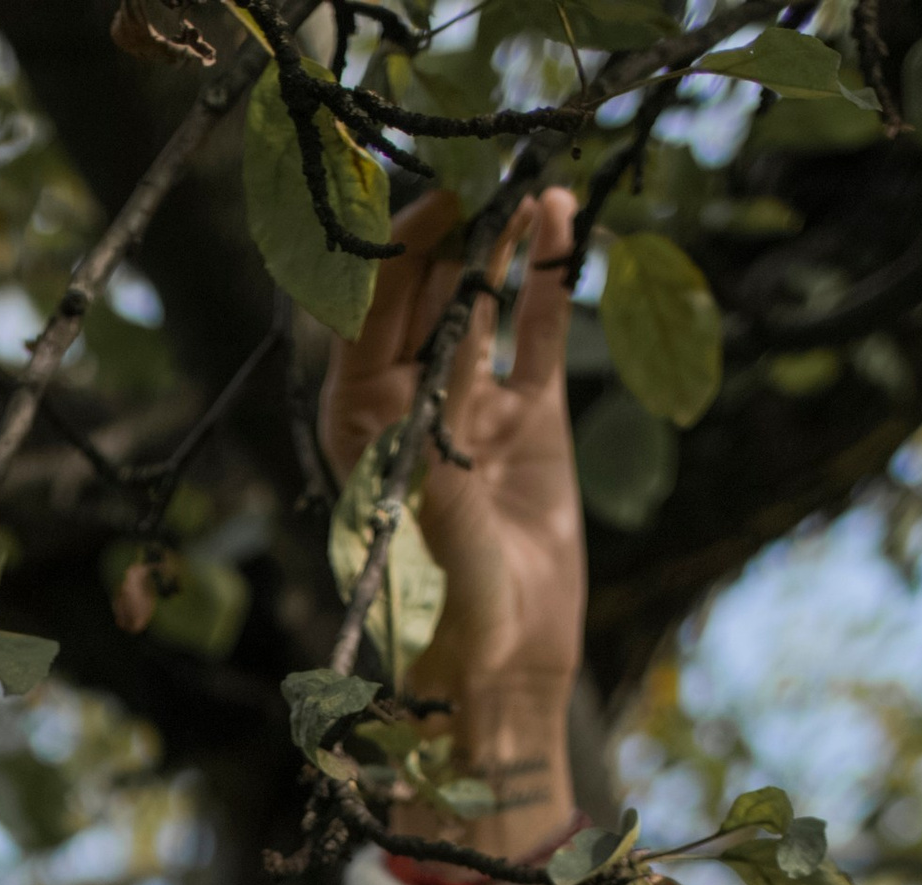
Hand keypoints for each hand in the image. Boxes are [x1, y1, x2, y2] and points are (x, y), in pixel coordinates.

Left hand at [318, 185, 585, 861]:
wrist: (505, 668)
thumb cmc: (446, 610)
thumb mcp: (432, 521)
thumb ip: (433, 442)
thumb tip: (440, 362)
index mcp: (359, 427)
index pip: (367, 322)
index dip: (396, 261)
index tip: (435, 213)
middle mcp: (408, 408)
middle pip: (424, 300)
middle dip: (452, 238)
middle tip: (487, 179)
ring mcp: (472, 408)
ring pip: (482, 305)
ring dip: (503, 244)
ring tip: (531, 187)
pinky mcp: (530, 420)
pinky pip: (536, 331)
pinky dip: (548, 277)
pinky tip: (562, 218)